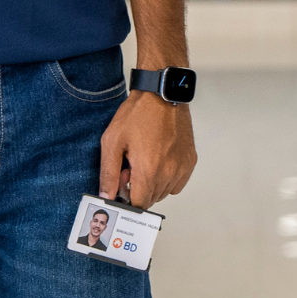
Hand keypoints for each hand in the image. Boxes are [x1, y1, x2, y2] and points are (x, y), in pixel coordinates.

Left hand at [98, 92, 196, 209]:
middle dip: (139, 189)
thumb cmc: (138, 113)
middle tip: (132, 166)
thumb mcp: (112, 141)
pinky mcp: (190, 160)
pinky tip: (159, 160)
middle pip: (151, 199)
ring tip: (145, 159)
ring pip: (164, 192)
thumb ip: (108, 173)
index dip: (127, 196)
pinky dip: (167, 178)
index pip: (138, 204)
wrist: (161, 93)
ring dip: (153, 184)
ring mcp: (181, 167)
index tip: (123, 183)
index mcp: (149, 169)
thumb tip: (106, 196)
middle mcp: (169, 172)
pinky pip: (177, 183)